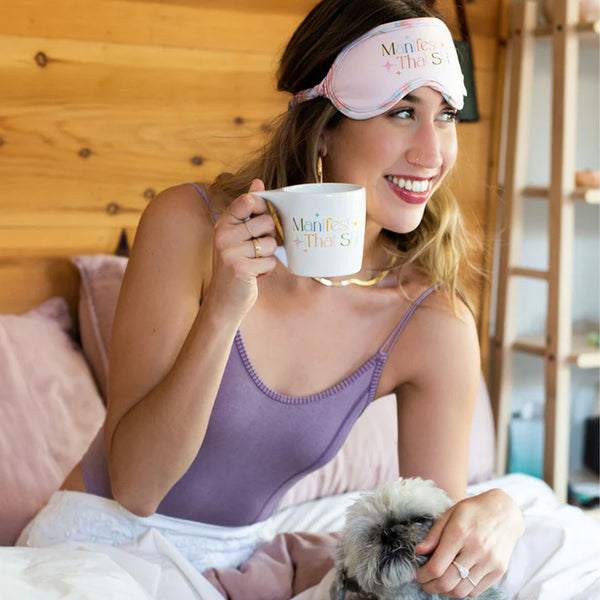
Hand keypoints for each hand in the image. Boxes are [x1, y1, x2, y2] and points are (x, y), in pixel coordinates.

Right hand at [208, 179, 277, 319]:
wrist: (223, 301)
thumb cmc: (236, 265)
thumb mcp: (237, 235)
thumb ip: (248, 209)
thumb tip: (258, 181)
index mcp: (223, 222)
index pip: (249, 201)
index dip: (262, 208)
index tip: (258, 221)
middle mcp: (223, 234)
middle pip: (267, 222)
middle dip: (269, 237)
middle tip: (256, 250)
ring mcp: (230, 251)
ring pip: (271, 243)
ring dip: (268, 256)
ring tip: (253, 263)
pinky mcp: (240, 268)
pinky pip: (270, 262)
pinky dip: (266, 270)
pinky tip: (253, 275)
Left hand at [415, 489, 523, 597]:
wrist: (505, 511)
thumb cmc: (473, 510)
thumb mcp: (450, 513)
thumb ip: (434, 534)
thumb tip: (418, 551)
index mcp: (460, 532)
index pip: (437, 566)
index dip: (423, 575)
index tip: (418, 575)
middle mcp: (476, 549)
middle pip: (448, 582)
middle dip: (431, 586)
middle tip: (424, 583)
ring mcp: (490, 562)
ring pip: (462, 591)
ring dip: (445, 592)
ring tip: (437, 585)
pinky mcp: (499, 570)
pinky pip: (476, 591)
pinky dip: (462, 591)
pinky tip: (454, 584)